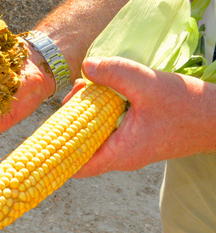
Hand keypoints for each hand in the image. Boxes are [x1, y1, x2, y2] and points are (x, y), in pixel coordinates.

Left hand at [66, 57, 215, 177]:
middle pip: (81, 145)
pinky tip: (105, 91)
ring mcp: (129, 148)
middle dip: (71, 119)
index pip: (77, 166)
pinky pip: (109, 127)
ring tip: (89, 87)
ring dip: (87, 112)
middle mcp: (122, 156)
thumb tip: (85, 66)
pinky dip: (101, 111)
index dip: (57, 153)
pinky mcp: (136, 137)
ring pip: (95, 134)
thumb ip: (113, 73)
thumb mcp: (146, 83)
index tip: (46, 133)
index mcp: (120, 153)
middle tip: (77, 93)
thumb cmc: (186, 106)